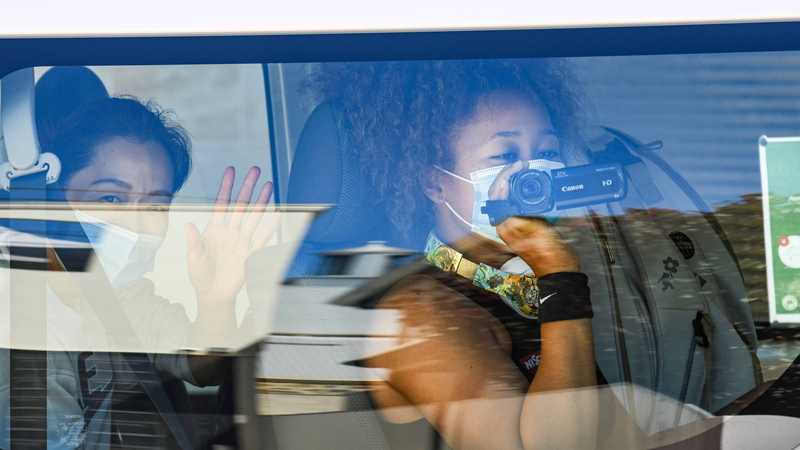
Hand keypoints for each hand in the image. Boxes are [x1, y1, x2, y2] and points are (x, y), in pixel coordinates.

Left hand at [185, 166, 281, 305]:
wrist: (213, 293)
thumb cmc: (200, 274)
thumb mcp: (194, 257)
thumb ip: (193, 241)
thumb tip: (189, 224)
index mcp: (214, 229)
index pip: (222, 203)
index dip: (226, 187)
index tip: (231, 171)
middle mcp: (230, 231)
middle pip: (241, 205)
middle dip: (248, 187)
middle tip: (255, 170)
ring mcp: (242, 241)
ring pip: (254, 216)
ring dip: (262, 201)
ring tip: (269, 185)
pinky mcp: (251, 253)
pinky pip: (264, 237)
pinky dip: (272, 226)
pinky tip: (278, 214)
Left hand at [487, 161, 578, 275]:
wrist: (561, 271)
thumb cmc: (550, 253)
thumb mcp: (535, 228)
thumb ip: (519, 209)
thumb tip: (506, 189)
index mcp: (504, 225)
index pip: (497, 195)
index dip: (505, 177)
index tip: (518, 167)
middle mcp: (506, 225)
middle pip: (499, 194)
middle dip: (507, 176)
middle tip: (521, 165)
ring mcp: (515, 225)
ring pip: (507, 198)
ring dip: (512, 182)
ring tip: (522, 170)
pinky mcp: (525, 225)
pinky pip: (518, 203)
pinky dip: (522, 191)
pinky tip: (529, 185)